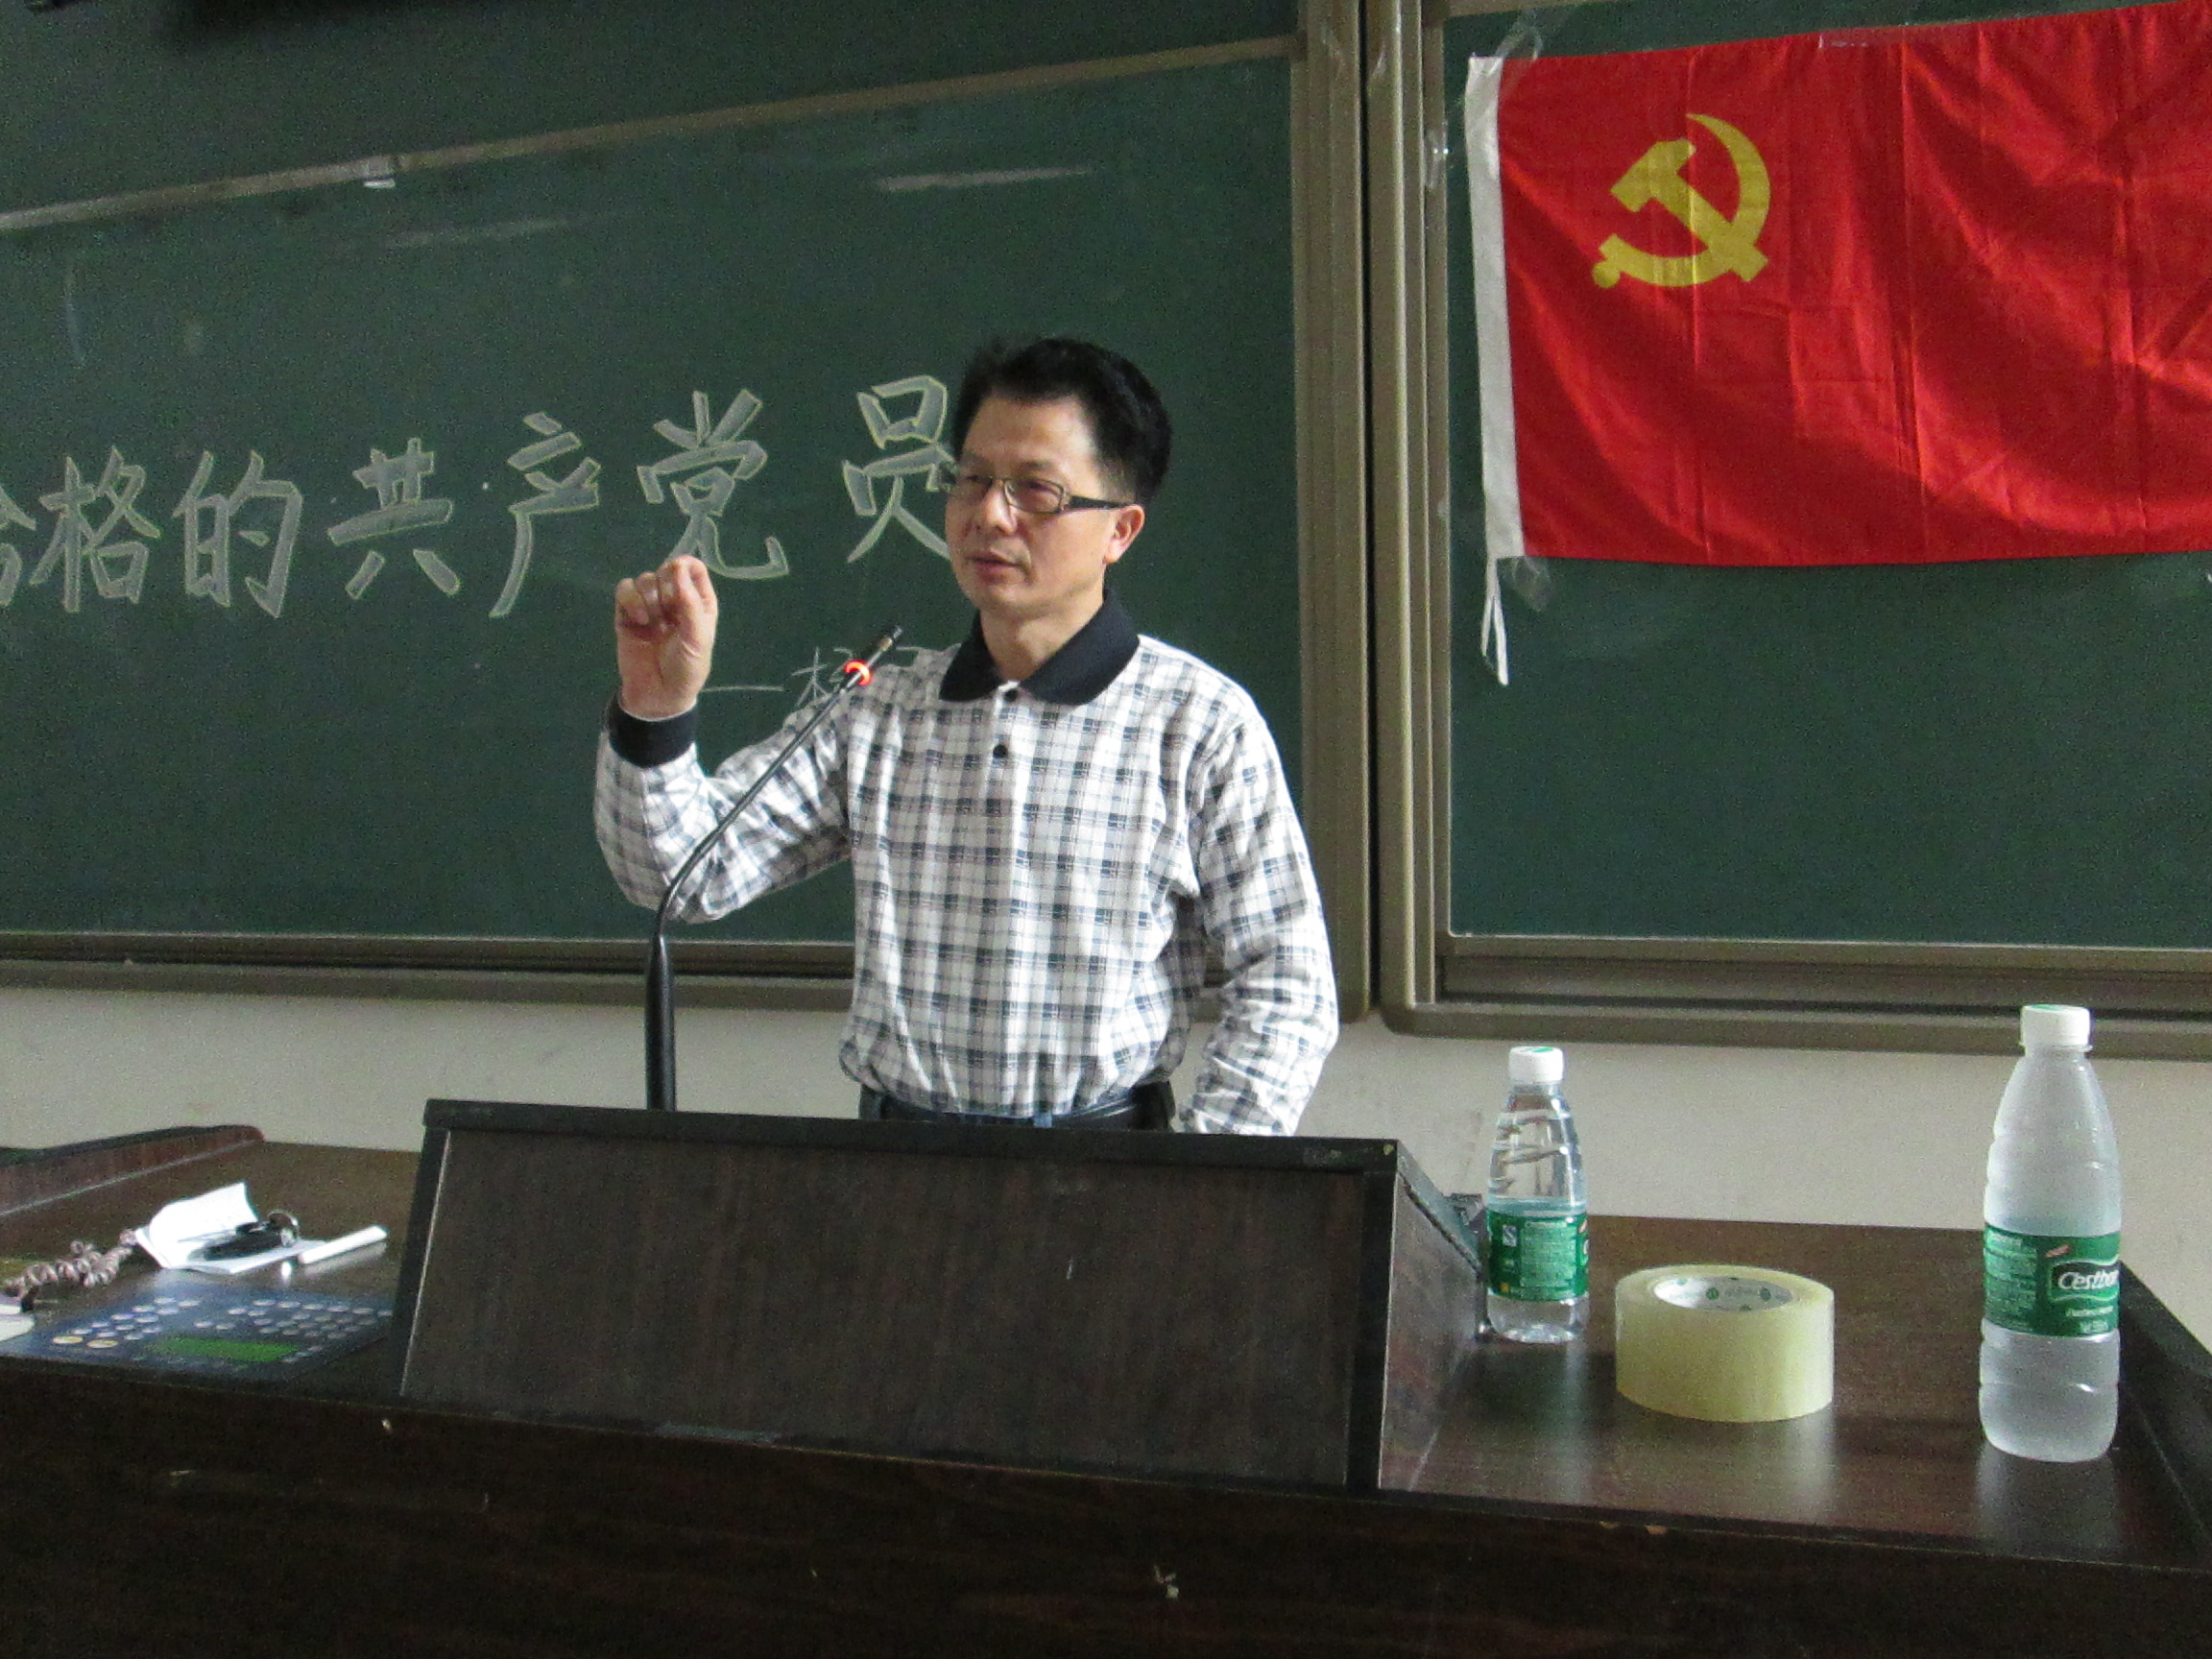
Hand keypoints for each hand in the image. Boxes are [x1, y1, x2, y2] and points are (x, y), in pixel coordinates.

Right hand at [613, 555, 717, 719]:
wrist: (658, 696)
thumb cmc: (686, 669)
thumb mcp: (697, 638)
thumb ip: (690, 602)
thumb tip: (679, 565)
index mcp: (698, 603)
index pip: (693, 568)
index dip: (684, 565)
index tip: (677, 573)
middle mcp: (675, 601)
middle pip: (666, 569)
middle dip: (665, 585)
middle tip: (667, 610)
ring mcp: (649, 606)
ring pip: (645, 578)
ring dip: (648, 595)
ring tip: (652, 621)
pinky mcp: (627, 614)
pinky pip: (624, 589)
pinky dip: (630, 598)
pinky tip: (638, 619)